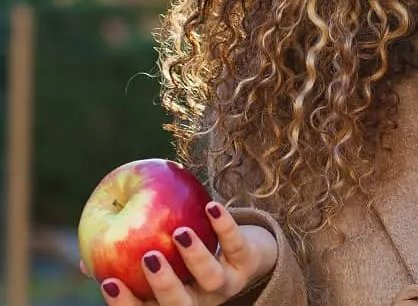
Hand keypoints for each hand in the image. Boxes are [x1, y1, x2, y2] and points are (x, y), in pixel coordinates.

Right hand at [80, 201, 277, 305]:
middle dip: (164, 284)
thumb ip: (125, 259)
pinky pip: (236, 244)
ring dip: (196, 257)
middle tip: (150, 257)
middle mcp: (198, 299)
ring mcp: (224, 283)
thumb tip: (85, 260)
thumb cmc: (185, 257)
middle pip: (180, 304)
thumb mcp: (158, 258)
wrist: (243, 255)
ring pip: (211, 279)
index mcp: (172, 303)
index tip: (108, 282)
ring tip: (181, 232)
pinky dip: (225, 226)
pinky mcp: (246, 260)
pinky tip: (211, 207)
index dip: (126, 303)